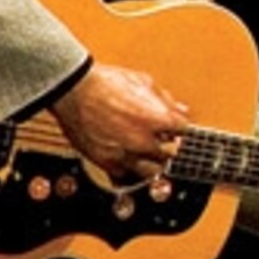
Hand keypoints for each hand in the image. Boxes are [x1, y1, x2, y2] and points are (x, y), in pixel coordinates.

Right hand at [49, 62, 188, 177]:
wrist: (72, 90)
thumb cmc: (104, 82)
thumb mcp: (141, 82)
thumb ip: (165, 99)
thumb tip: (180, 110)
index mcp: (160, 119)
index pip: (185, 132)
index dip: (180, 129)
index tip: (175, 128)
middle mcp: (145, 141)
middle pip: (171, 155)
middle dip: (168, 147)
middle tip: (161, 140)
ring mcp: (126, 154)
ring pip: (152, 172)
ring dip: (152, 164)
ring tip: (146, 155)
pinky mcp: (106, 162)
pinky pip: (125, 176)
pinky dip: (128, 170)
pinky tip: (126, 160)